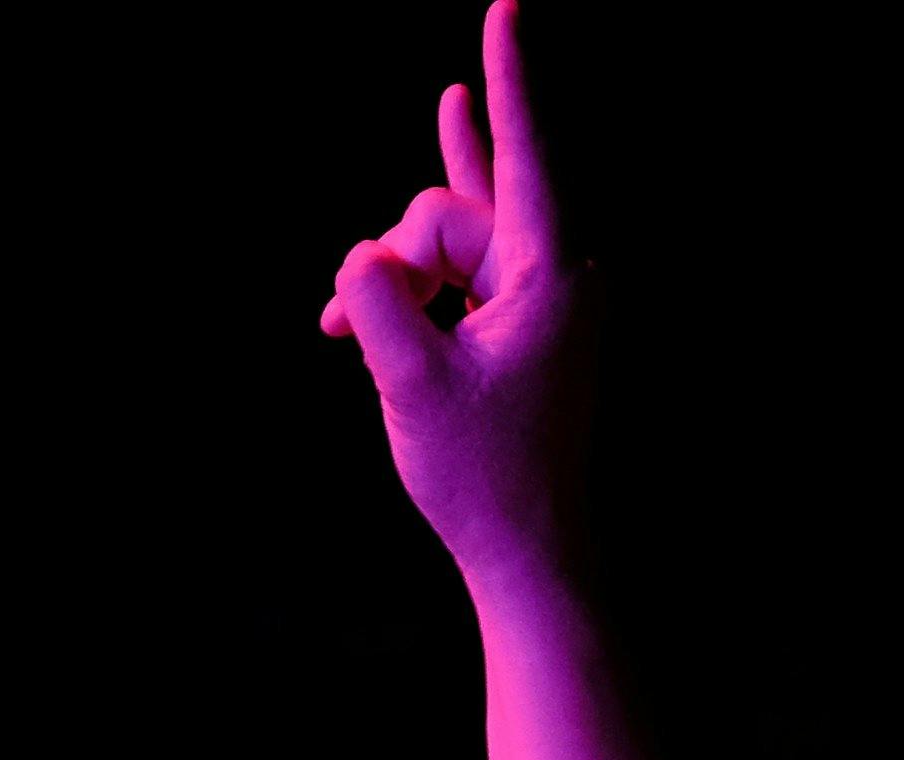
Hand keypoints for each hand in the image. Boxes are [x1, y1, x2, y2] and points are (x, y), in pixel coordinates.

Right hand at [322, 2, 594, 595]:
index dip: (510, 80)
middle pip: (455, 213)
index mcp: (554, 278)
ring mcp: (544, 299)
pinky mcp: (525, 322)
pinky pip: (468, 258)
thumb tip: (369, 258)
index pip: (525, 154)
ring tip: (342, 326)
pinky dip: (425, 259)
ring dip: (395, 277)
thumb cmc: (485, 477)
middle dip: (394, 257)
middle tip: (345, 330)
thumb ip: (374, 290)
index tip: (508, 9)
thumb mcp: (408, 379)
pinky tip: (440, 140)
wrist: (533, 560)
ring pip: (449, 243)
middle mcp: (560, 276)